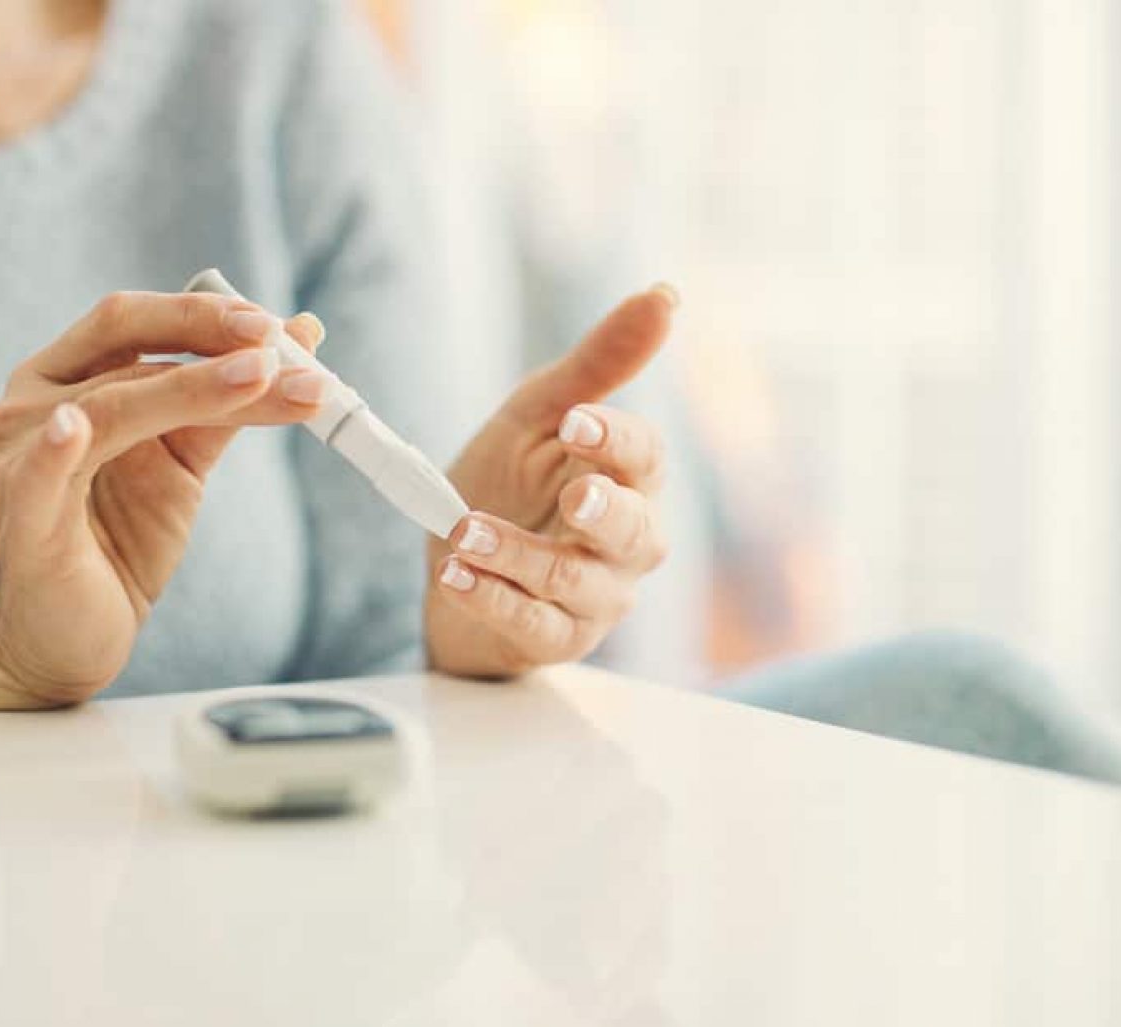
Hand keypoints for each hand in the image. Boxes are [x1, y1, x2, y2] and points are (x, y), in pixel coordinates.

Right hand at [0, 292, 325, 707]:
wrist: (67, 640)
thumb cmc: (118, 542)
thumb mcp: (183, 464)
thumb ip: (230, 404)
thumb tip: (302, 340)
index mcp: (65, 378)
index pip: (132, 321)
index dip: (202, 313)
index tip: (275, 326)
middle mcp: (30, 404)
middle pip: (121, 343)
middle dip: (203, 335)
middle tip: (273, 343)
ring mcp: (15, 458)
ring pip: (110, 406)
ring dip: (191, 389)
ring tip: (258, 378)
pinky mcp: (20, 519)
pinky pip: (39, 475)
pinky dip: (57, 448)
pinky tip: (75, 427)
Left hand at [425, 285, 677, 677]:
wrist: (456, 563)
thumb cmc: (511, 484)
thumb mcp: (540, 415)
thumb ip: (597, 364)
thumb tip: (665, 294)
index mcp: (629, 480)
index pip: (645, 459)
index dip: (616, 440)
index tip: (576, 421)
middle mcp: (626, 543)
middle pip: (637, 532)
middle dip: (605, 513)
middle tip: (573, 495)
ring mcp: (595, 597)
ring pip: (575, 582)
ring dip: (521, 555)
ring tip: (466, 531)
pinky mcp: (552, 638)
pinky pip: (531, 623)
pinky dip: (491, 599)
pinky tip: (455, 575)